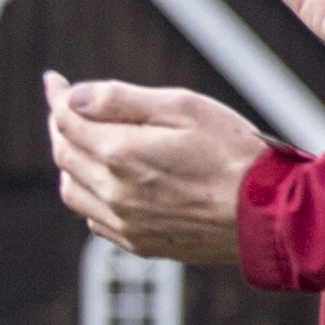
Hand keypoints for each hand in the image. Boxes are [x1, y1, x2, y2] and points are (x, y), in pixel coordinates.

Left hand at [48, 73, 267, 268]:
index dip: (58, 96)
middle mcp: (113, 193)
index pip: (67, 121)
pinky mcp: (141, 243)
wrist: (269, 213)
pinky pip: (94, 219)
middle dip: (61, 125)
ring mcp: (125, 223)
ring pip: (73, 190)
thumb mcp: (182, 107)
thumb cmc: (233, 153)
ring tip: (84, 141)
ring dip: (70, 162)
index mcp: (119, 154)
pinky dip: (89, 195)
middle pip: (64, 154)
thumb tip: (73, 97)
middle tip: (68, 106)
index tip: (55, 80)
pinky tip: (105, 182)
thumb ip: (120, 100)